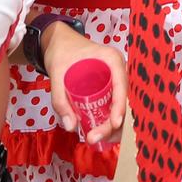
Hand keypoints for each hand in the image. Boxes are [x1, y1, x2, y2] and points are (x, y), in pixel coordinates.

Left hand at [41, 23, 127, 145]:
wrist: (58, 42)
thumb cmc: (61, 52)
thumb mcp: (56, 73)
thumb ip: (60, 99)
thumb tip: (71, 127)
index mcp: (112, 60)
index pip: (122, 84)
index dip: (120, 105)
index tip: (114, 124)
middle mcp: (119, 70)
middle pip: (125, 100)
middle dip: (114, 123)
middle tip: (95, 138)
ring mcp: (115, 80)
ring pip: (121, 106)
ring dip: (112, 126)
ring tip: (95, 139)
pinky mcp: (109, 88)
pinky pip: (114, 106)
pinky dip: (109, 120)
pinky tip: (99, 132)